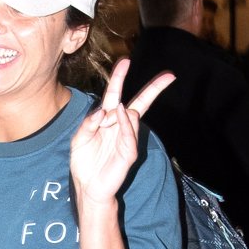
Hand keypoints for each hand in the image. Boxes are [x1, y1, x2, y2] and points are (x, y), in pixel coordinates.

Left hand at [70, 58, 174, 204]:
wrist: (88, 187)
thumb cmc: (84, 163)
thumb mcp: (78, 139)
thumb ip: (88, 124)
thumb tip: (103, 111)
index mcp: (107, 119)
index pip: (115, 94)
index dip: (120, 78)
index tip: (126, 61)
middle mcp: (119, 126)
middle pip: (139, 102)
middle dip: (153, 89)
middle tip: (169, 76)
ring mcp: (127, 138)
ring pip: (131, 115)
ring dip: (118, 112)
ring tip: (108, 118)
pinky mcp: (129, 152)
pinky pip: (130, 134)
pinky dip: (126, 123)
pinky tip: (121, 113)